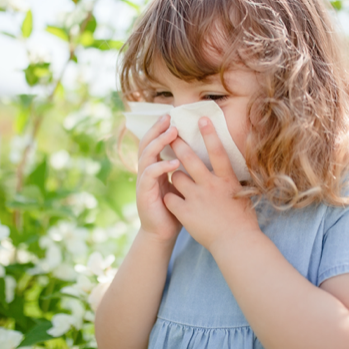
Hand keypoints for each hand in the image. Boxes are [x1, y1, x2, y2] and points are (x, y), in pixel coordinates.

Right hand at [135, 114, 182, 243]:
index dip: (161, 129)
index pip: (155, 142)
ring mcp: (143, 182)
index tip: (172, 115)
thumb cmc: (176, 208)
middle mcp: (146, 171)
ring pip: (146, 155)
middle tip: (169, 117)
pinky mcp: (144, 194)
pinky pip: (149, 175)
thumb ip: (186, 169)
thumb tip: (205, 152)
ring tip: (172, 133)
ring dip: (159, 142)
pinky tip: (173, 162)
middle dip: (157, 129)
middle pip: (147, 143)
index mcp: (155, 167)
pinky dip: (161, 167)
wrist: (164, 233)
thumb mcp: (182, 184)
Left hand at [163, 117, 260, 251]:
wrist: (236, 243)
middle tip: (171, 135)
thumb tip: (227, 167)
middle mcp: (211, 185)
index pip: (218, 152)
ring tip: (178, 180)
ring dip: (175, 176)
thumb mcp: (242, 194)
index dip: (210, 134)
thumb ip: (231, 180)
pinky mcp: (186, 212)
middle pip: (190, 159)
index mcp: (227, 180)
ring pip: (176, 177)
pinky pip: (170, 198)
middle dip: (178, 144)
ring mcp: (197, 198)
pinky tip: (172, 201)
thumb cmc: (242, 220)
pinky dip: (170, 198)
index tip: (201, 119)